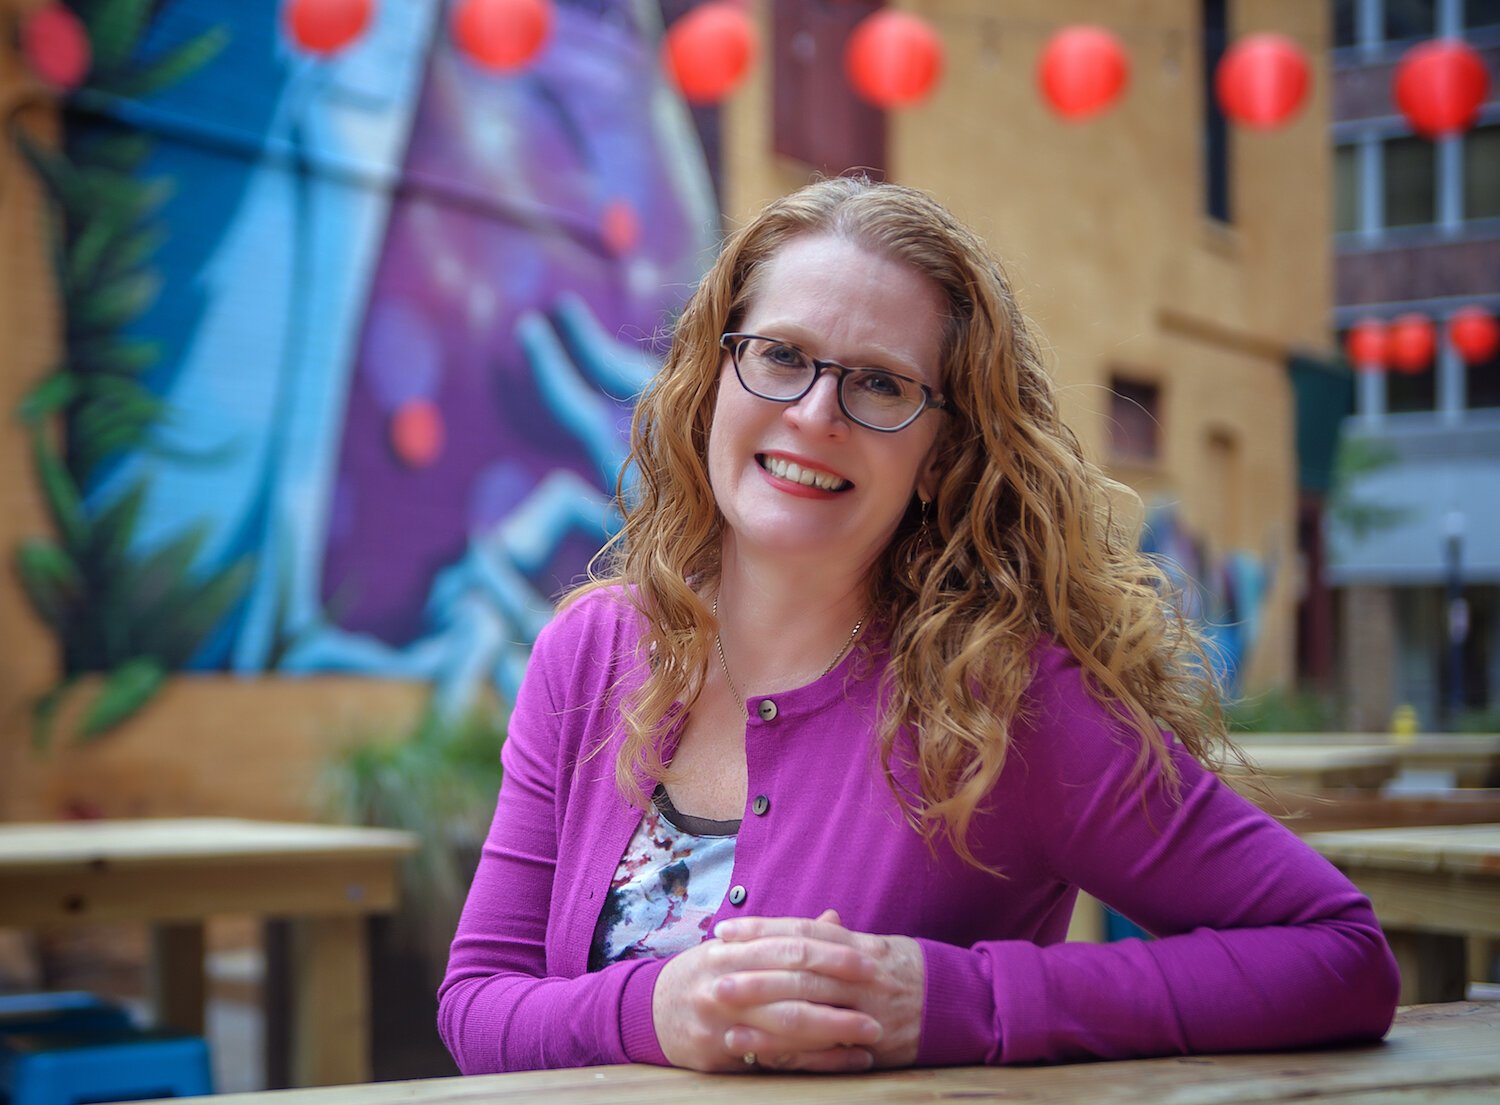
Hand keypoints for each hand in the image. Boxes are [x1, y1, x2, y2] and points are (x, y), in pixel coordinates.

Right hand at [652, 909, 883, 1072]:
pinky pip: (776, 1060)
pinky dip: (816, 1062)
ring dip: (834, 1031)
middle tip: (880, 998)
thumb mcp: (736, 947)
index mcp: (732, 950)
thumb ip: (786, 937)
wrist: (649, 1012)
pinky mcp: (719, 1054)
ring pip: (786, 1025)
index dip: (831, 952)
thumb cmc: (705, 974)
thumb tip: (835, 918)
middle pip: (791, 985)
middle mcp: (725, 981)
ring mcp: (721, 1020)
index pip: (789, 945)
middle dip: (840, 992)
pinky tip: (847, 1061)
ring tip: (872, 1034)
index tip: (870, 960)